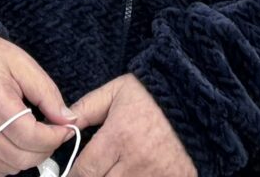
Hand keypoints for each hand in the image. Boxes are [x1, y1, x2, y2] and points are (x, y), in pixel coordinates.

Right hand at [0, 37, 74, 176]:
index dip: (54, 137)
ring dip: (28, 157)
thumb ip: (47, 93)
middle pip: (21, 156)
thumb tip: (67, 121)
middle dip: (45, 148)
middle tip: (52, 133)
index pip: (30, 135)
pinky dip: (9, 164)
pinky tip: (14, 145)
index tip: (65, 130)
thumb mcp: (23, 64)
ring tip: (33, 137)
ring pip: (10, 167)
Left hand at [68, 76, 192, 176]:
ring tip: (111, 171)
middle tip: (92, 172)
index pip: (85, 171)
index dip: (73, 176)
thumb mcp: (116, 92)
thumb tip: (63, 123)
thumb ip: (87, 108)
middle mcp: (135, 162)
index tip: (70, 175)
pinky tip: (131, 173)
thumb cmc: (153, 95)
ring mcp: (155, 176)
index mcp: (118, 137)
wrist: (197, 101)